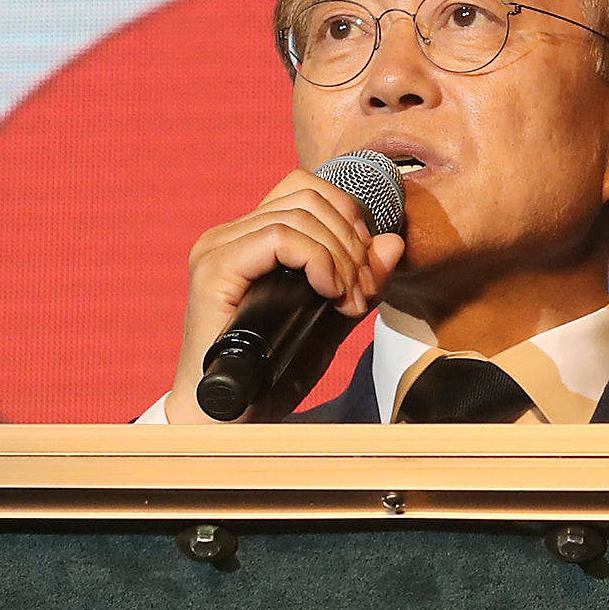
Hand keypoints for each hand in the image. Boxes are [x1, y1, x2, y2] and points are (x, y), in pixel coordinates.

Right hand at [165, 169, 404, 421]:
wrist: (228, 420)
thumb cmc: (270, 376)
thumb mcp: (329, 323)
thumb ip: (359, 284)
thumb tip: (393, 242)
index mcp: (250, 239)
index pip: (305, 188)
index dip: (348, 215)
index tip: (366, 269)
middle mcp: (229, 236)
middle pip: (307, 194)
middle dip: (351, 239)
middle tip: (362, 291)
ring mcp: (218, 249)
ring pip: (298, 213)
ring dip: (339, 255)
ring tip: (347, 300)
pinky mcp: (215, 270)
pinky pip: (278, 237)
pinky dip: (316, 260)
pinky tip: (329, 292)